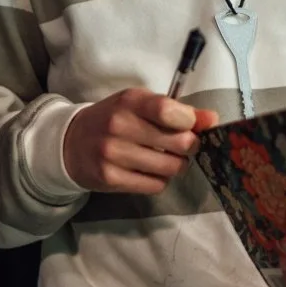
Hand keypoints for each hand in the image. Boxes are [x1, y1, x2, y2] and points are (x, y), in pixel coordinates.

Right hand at [63, 87, 218, 193]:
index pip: (168, 110)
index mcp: (130, 101)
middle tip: (183, 145)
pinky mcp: (110, 178)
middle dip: (189, 146)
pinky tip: (151, 171)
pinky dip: (160, 180)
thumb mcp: (141, 105)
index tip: (190, 125)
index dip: (190, 121)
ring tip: (168, 158)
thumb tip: (213, 119)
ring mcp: (113, 154)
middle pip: (178, 142)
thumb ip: (178, 111)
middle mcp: (119, 126)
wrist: (71, 142)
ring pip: (170, 167)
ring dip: (177, 165)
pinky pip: (154, 185)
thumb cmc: (115, 118)